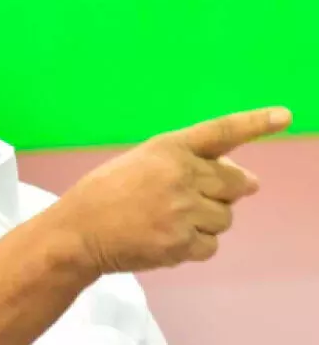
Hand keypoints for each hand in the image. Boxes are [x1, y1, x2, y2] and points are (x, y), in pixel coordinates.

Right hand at [52, 107, 291, 273]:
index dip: (254, 122)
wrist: (77, 230)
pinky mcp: (180, 242)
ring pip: (225, 218)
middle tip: (194, 199)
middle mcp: (179, 174)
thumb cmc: (106, 194)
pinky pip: (210, 246)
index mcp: (167, 148)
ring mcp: (182, 210)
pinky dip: (194, 246)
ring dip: (206, 221)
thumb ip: (190, 166)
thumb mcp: (142, 163)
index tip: (284, 116)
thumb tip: (250, 183)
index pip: (219, 131)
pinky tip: (165, 238)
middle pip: (234, 184)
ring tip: (168, 220)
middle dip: (224, 192)